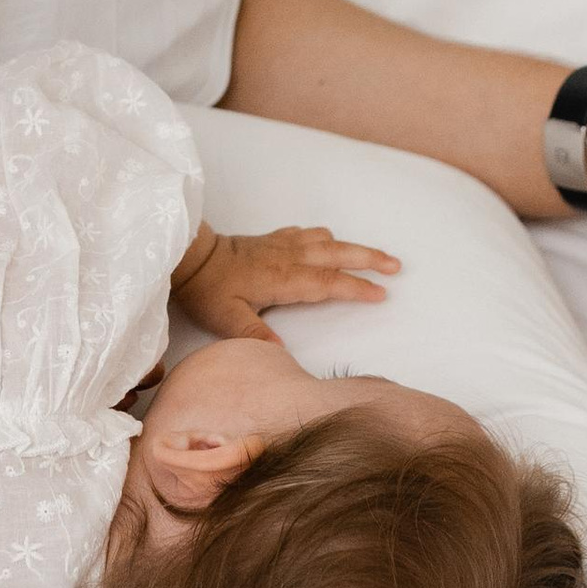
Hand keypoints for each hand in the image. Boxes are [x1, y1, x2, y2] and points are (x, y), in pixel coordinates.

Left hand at [175, 222, 399, 342]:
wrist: (189, 255)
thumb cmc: (207, 289)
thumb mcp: (226, 319)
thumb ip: (254, 335)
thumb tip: (280, 353)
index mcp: (283, 278)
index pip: (328, 283)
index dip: (356, 287)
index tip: (381, 293)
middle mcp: (288, 257)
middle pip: (337, 254)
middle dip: (369, 258)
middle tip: (397, 264)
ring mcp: (281, 245)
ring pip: (326, 240)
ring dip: (352, 246)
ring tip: (374, 254)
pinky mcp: (271, 239)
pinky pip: (307, 234)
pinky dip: (325, 238)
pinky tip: (327, 242)